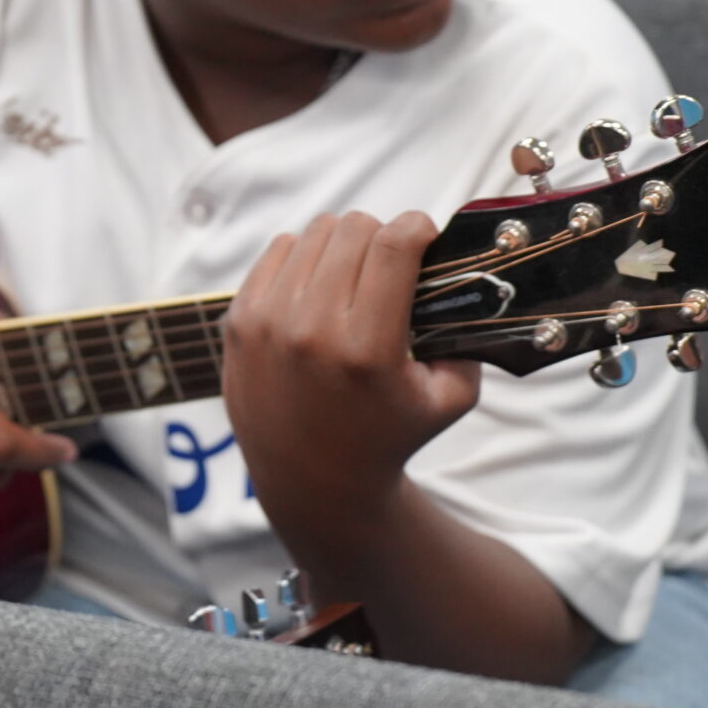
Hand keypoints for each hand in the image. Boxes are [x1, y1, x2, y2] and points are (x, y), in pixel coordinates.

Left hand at [223, 211, 479, 538]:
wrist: (312, 480)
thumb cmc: (388, 436)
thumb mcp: (450, 399)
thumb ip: (469, 338)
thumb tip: (466, 276)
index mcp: (365, 349)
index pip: (393, 246)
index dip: (418, 227)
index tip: (427, 237)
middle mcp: (310, 330)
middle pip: (353, 229)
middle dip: (382, 234)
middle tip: (393, 261)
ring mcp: (267, 323)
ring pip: (313, 234)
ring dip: (343, 243)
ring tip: (357, 272)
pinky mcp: (238, 321)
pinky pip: (278, 251)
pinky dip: (304, 255)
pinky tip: (320, 280)